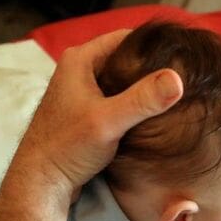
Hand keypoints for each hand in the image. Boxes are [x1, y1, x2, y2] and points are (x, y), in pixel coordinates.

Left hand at [13, 29, 182, 197]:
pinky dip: (132, 103)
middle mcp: (77, 70)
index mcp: (79, 59)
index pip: (126, 38)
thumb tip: (177, 79)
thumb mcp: (109, 122)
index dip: (154, 46)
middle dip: (150, 68)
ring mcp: (80, 91)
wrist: (40, 182)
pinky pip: (114, 98)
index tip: (181, 57)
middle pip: (124, 58)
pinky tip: (149, 115)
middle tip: (180, 79)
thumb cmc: (67, 149)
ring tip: (169, 96)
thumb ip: (143, 100)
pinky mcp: (84, 112)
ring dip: (142, 88)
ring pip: (120, 80)